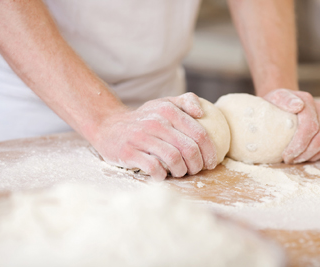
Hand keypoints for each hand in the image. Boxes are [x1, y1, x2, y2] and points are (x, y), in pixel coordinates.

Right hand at [91, 93, 216, 180]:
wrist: (108, 126)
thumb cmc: (143, 119)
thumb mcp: (162, 103)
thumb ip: (185, 101)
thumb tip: (202, 112)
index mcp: (168, 110)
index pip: (199, 133)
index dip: (210, 151)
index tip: (211, 162)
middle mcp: (155, 122)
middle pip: (189, 148)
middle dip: (198, 164)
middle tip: (197, 170)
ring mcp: (141, 137)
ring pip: (174, 159)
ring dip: (181, 171)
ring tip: (180, 173)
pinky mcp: (129, 152)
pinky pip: (153, 168)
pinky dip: (162, 175)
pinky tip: (162, 176)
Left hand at [264, 89, 319, 163]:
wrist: (280, 104)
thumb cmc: (274, 105)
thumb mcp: (273, 99)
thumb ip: (284, 100)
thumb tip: (298, 106)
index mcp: (307, 101)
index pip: (310, 126)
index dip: (299, 144)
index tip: (286, 155)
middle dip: (305, 153)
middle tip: (289, 160)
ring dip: (313, 155)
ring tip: (296, 159)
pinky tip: (306, 156)